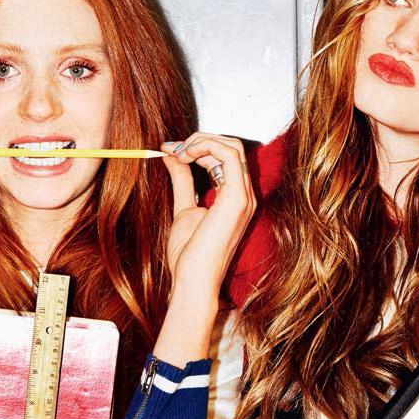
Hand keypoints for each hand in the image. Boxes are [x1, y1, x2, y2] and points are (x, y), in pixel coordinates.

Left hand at [153, 133, 255, 364]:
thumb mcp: (183, 208)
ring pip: (232, 146)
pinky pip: (228, 156)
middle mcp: (246, 195)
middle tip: (173, 148)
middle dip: (201, 139)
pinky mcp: (237, 198)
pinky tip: (186, 156)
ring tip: (179, 151)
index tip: (172, 149)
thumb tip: (173, 156)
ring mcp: (244, 196)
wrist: (192, 280)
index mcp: (236, 198)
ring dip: (202, 141)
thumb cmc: (189, 255)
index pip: (227, 156)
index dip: (200, 145)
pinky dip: (206, 147)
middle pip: (232, 146)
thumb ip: (182, 180)